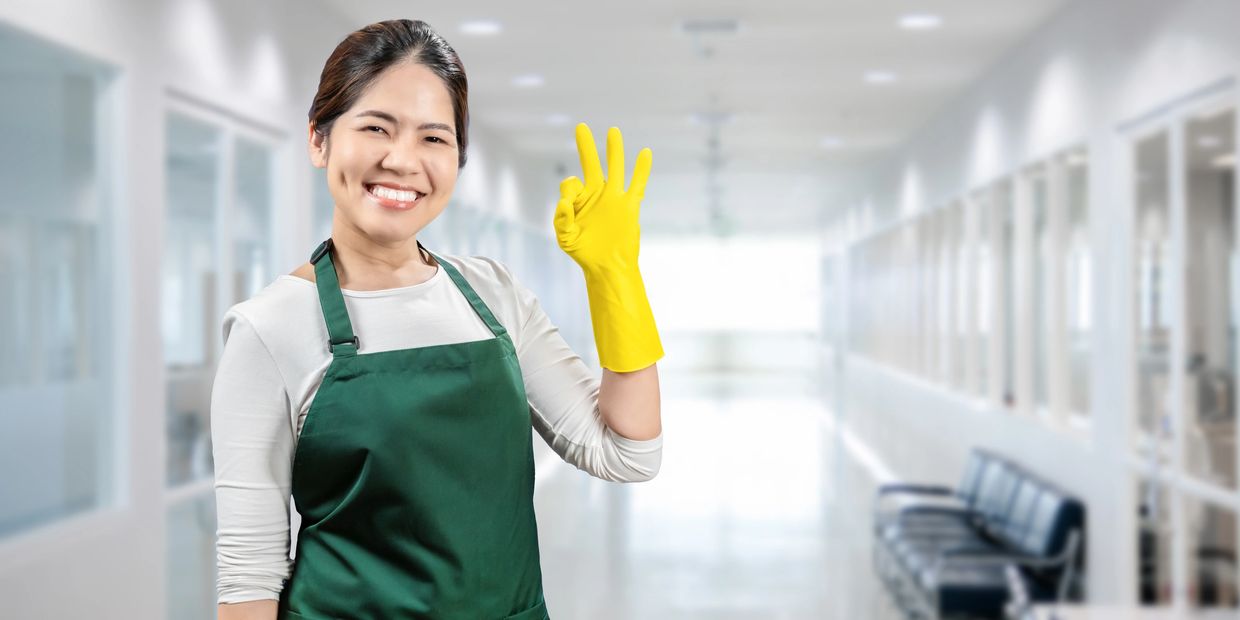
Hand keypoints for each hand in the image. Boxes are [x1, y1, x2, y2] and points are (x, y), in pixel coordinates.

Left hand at [554, 123, 651, 273]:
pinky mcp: (629, 205)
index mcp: (579, 201)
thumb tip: (563, 201)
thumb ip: (561, 219)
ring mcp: (614, 198)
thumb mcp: (565, 237)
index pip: (571, 184)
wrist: (608, 266)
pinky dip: (642, 169)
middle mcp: (596, 195)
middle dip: (586, 146)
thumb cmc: (584, 253)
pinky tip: (645, 152)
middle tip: (581, 127)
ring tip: (612, 131)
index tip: (568, 206)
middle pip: (591, 164)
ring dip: (613, 150)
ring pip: (615, 168)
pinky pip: (638, 184)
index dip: (568, 192)